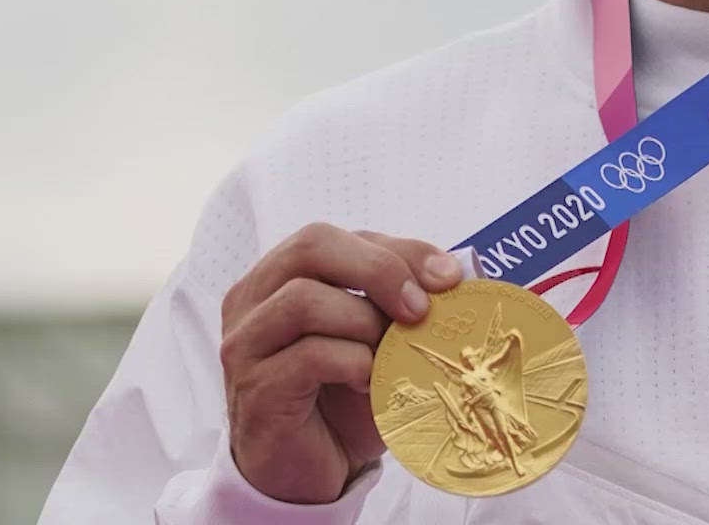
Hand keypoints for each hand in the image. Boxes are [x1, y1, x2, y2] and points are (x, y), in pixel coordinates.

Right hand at [218, 224, 463, 503]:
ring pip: (305, 299)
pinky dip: (352, 364)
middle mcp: (252, 300)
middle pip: (312, 245)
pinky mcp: (255, 389)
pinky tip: (367, 383)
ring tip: (386, 356)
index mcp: (279, 276)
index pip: (337, 236)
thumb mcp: (380, 339)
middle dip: (380, 269)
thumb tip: (462, 271)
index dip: (398, 249)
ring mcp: (246, 344)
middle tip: (421, 309)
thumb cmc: (344, 398)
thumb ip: (404, 299)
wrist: (312, 473)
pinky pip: (309, 356)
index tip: (449, 278)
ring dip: (364, 324)